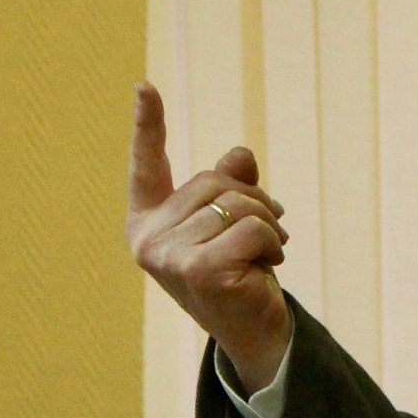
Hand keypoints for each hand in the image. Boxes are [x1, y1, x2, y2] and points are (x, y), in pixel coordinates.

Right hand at [127, 83, 291, 387]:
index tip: (145, 86)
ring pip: (237, 204)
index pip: (147, 166)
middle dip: (253, 201)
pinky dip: (271, 241)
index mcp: (148, 221)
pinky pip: (252, 227)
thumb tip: (239, 156)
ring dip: (268, 224)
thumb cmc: (240, 272)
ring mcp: (168, 256)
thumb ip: (231, 185)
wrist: (255, 331)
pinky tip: (268, 267)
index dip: (149, 125)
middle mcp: (148, 238)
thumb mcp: (233, 221)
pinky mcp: (198, 270)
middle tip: (268, 233)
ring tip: (268, 252)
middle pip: (213, 182)